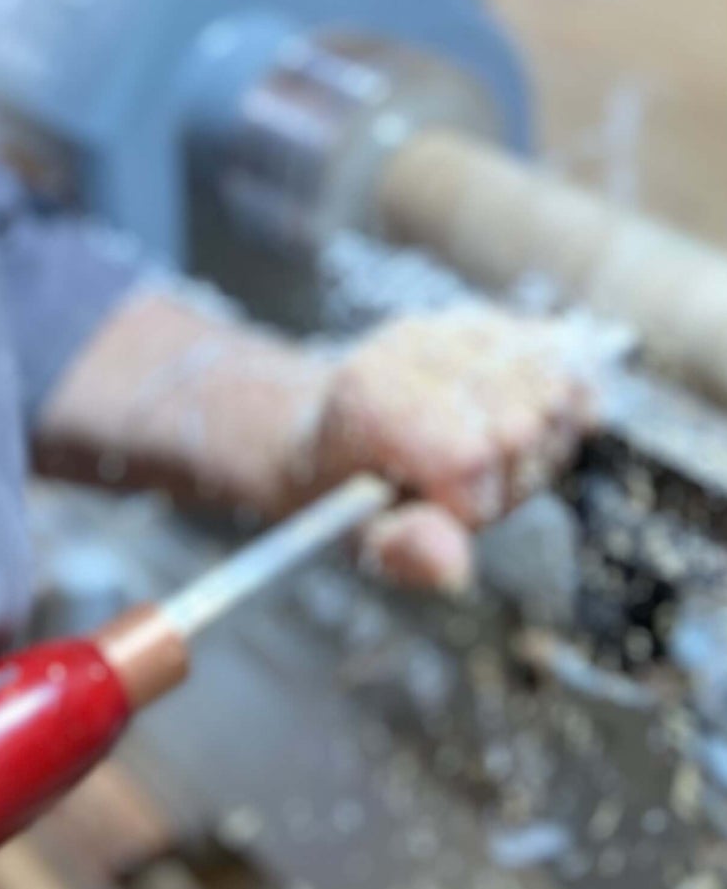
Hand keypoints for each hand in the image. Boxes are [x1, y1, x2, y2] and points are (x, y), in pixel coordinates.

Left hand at [312, 307, 596, 591]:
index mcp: (368, 402)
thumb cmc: (353, 496)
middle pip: (523, 422)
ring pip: (551, 387)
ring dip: (540, 436)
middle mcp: (405, 347)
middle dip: (515, 472)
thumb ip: (407, 552)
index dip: (478, 500)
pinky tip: (511, 417)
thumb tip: (454, 570)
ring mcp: (446, 325)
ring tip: (488, 453)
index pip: (471, 456)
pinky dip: (555, 396)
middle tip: (471, 483)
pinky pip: (558, 356)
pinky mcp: (481, 318)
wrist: (329, 432)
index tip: (449, 505)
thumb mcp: (367, 540)